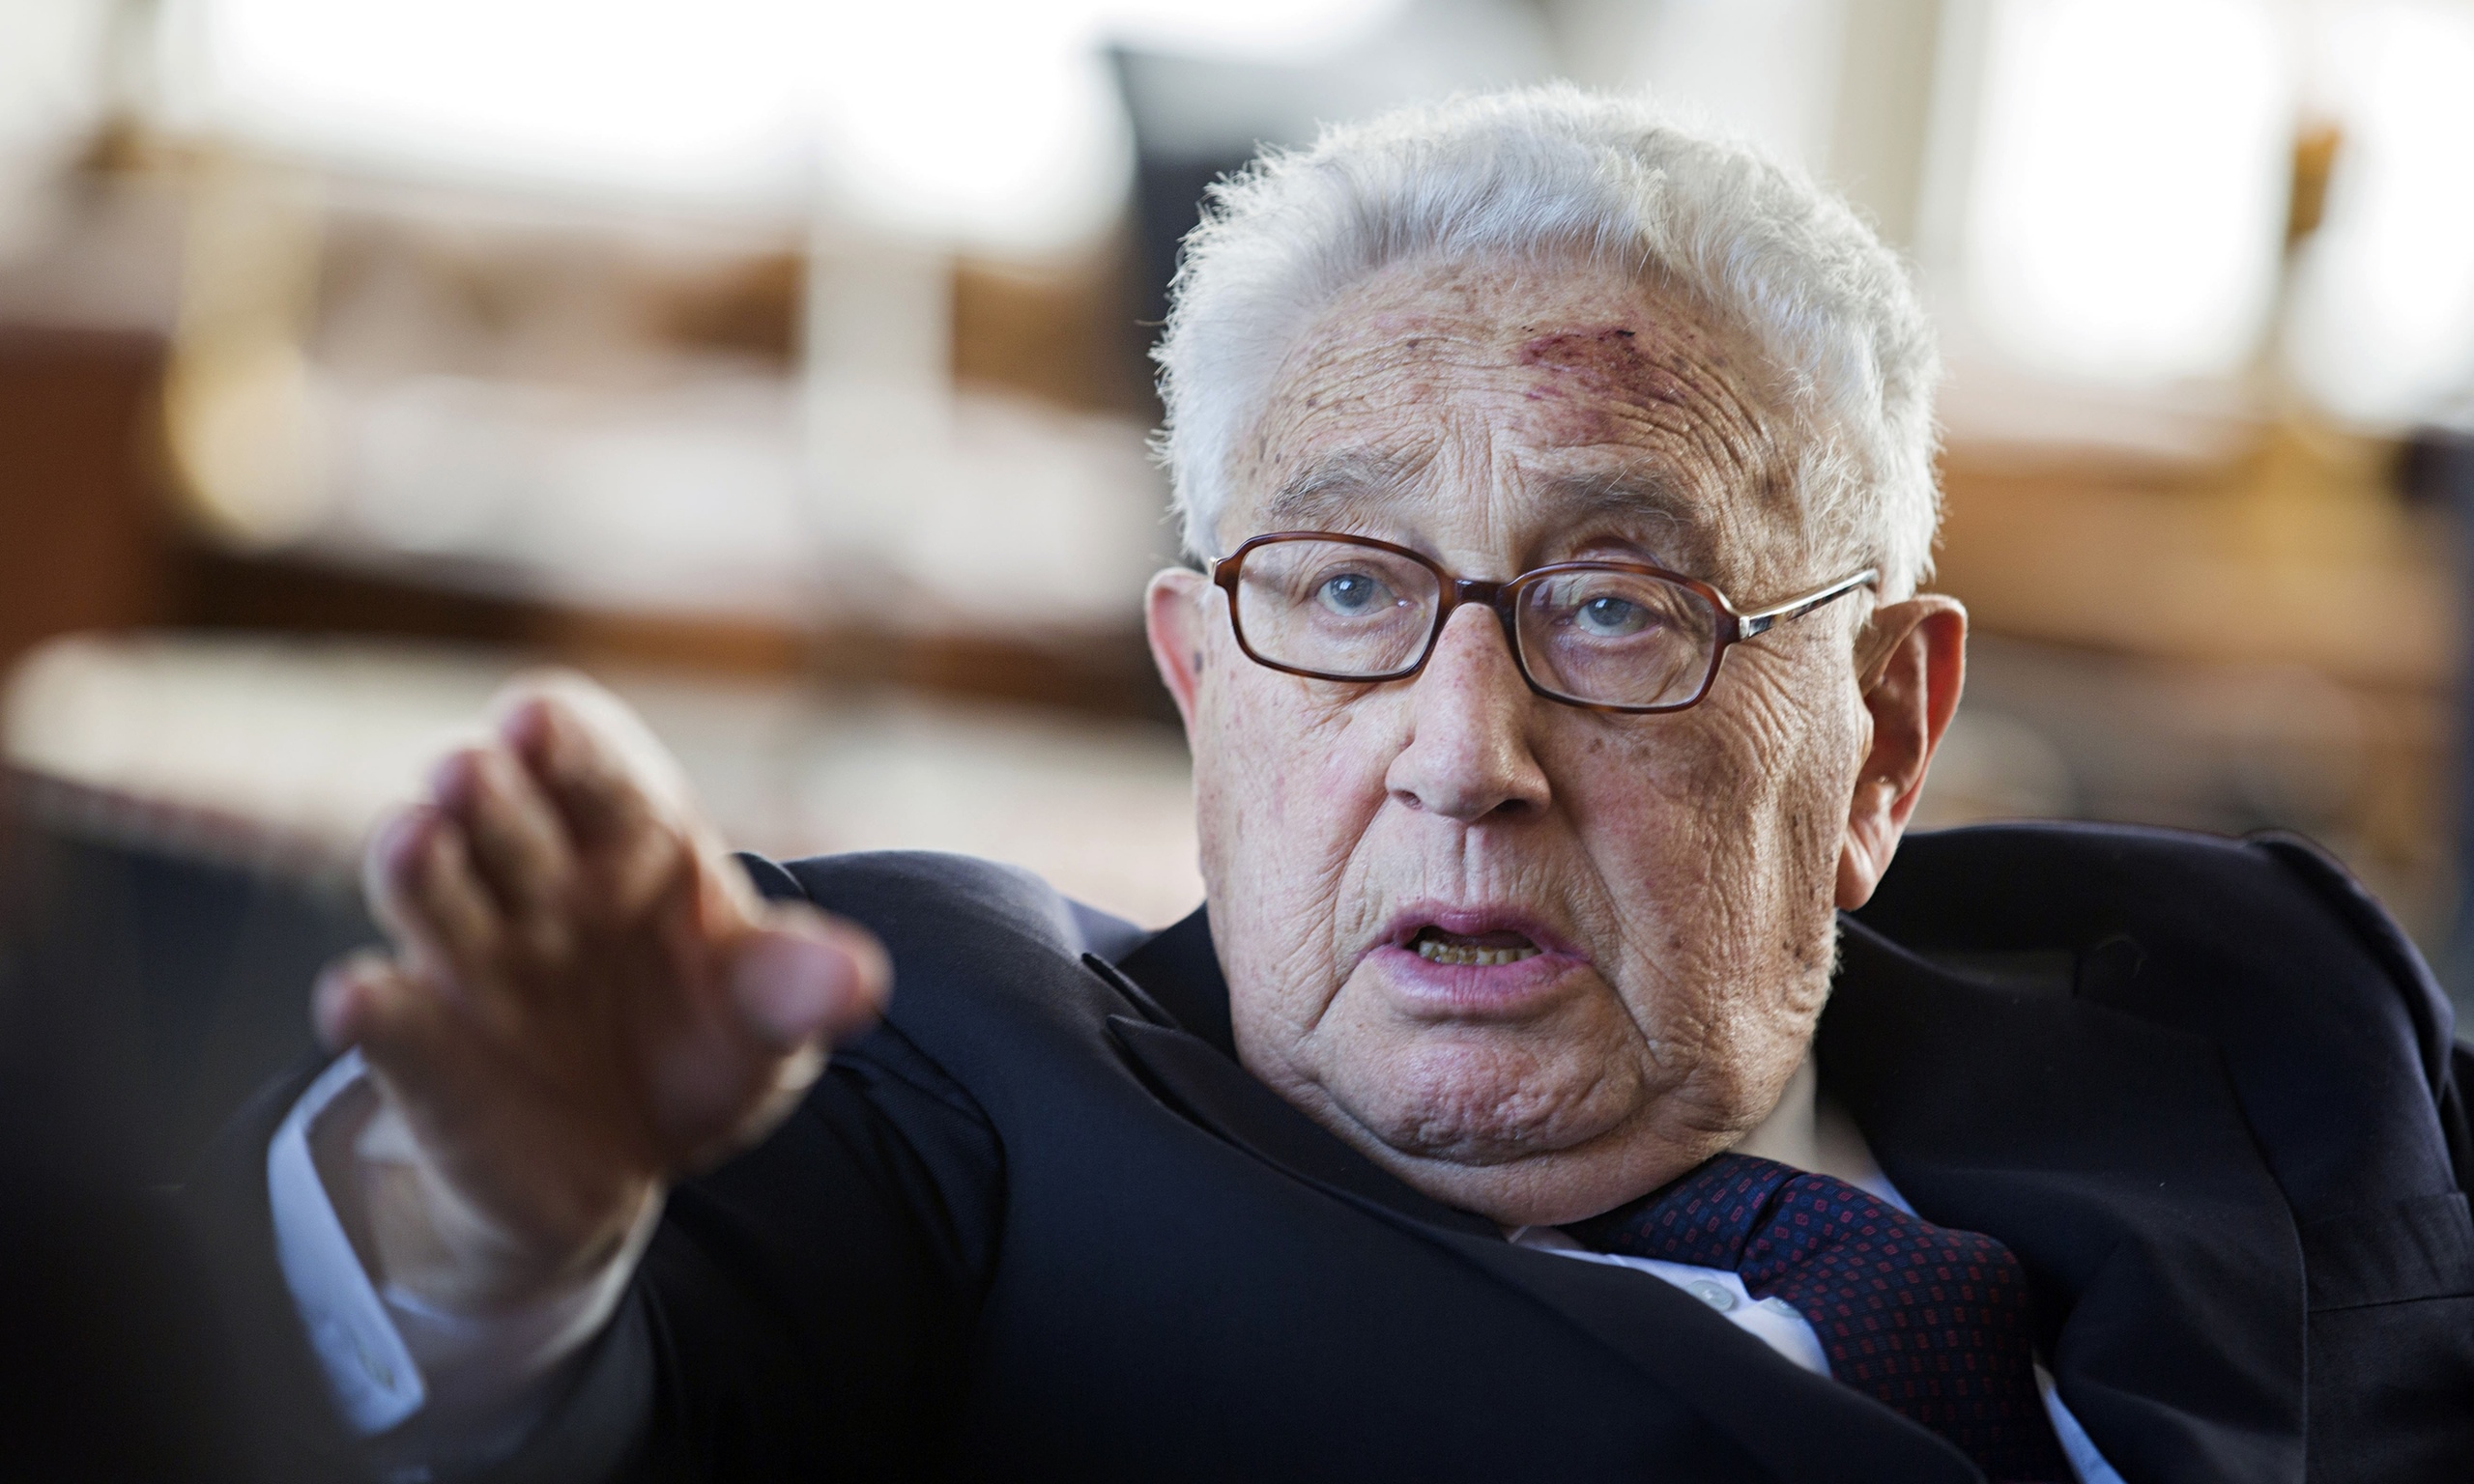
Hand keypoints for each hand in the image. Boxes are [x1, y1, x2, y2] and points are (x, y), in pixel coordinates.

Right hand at [311, 673, 887, 1312]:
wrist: (625, 1161)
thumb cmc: (697, 1043)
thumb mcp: (768, 1016)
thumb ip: (799, 988)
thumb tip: (859, 981)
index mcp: (627, 844)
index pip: (592, 769)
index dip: (564, 739)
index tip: (538, 718)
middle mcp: (537, 885)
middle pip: (501, 817)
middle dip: (484, 790)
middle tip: (468, 770)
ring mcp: (474, 966)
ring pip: (433, 897)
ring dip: (415, 866)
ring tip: (412, 837)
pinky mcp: (431, 1057)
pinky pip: (398, 1028)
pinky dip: (375, 1013)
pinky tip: (356, 999)